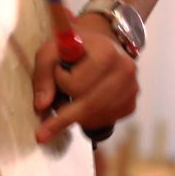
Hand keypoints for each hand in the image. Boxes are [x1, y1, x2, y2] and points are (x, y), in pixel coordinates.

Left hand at [33, 13, 138, 143]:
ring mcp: (132, 88)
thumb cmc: (73, 47)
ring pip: (95, 117)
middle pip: (88, 105)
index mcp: (106, 51)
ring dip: (75, 117)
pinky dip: (89, 121)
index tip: (58, 70)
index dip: (61, 80)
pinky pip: (105, 122)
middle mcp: (125, 70)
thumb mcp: (51, 51)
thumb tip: (42, 106)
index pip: (76, 83)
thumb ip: (43, 75)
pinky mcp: (131, 105)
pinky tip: (83, 107)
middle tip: (43, 130)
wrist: (100, 45)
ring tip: (67, 104)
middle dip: (64, 113)